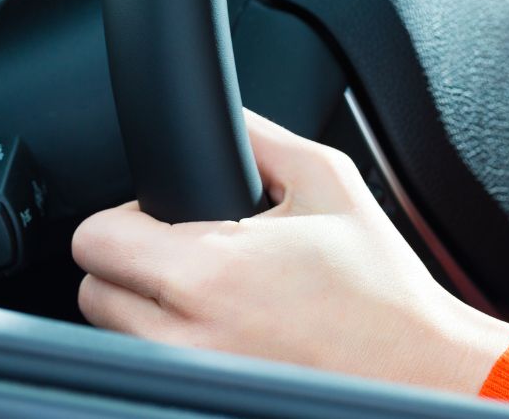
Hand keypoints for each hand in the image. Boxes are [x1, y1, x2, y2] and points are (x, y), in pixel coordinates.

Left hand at [72, 112, 508, 393]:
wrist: (415, 362)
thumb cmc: (381, 284)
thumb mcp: (331, 182)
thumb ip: (263, 139)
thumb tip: (225, 117)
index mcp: (209, 268)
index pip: (97, 238)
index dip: (126, 218)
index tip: (159, 219)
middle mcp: (185, 332)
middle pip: (93, 290)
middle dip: (132, 265)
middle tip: (189, 255)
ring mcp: (190, 374)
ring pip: (119, 334)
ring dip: (148, 310)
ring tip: (214, 295)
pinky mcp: (202, 397)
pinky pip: (153, 365)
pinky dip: (177, 346)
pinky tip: (228, 329)